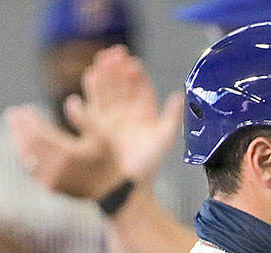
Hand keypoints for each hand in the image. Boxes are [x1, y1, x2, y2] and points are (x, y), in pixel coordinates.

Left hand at [5, 104, 122, 199]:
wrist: (114, 193)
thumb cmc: (111, 162)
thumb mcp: (104, 138)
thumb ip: (87, 119)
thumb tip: (71, 100)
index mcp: (68, 155)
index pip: (39, 134)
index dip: (28, 120)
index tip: (23, 109)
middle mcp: (56, 169)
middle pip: (28, 145)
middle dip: (18, 128)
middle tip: (12, 114)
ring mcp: (51, 180)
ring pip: (26, 158)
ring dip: (18, 141)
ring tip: (15, 128)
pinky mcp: (50, 187)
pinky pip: (31, 170)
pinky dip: (24, 155)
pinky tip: (23, 147)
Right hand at [70, 45, 183, 184]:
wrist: (130, 181)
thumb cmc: (149, 162)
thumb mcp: (164, 137)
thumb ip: (171, 116)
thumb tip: (181, 95)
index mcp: (146, 114)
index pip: (141, 89)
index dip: (137, 76)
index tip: (134, 63)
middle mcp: (128, 113)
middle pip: (122, 86)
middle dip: (118, 69)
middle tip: (115, 53)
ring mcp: (113, 118)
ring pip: (107, 91)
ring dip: (104, 76)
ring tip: (101, 61)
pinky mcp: (99, 125)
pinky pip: (93, 105)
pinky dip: (91, 91)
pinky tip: (90, 78)